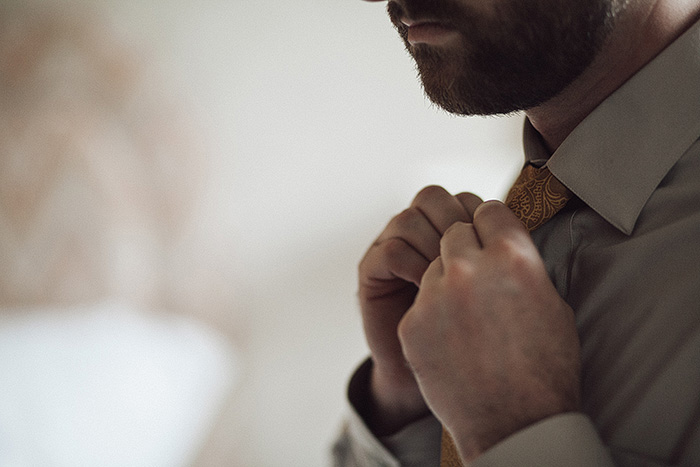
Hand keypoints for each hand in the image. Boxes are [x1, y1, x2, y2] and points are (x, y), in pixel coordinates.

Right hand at [358, 186, 481, 434]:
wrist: (436, 382)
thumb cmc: (475, 342)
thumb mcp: (498, 296)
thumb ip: (503, 263)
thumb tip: (523, 237)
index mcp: (452, 235)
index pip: (465, 199)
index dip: (479, 214)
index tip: (495, 246)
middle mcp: (420, 236)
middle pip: (432, 197)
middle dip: (453, 221)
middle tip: (467, 257)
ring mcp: (393, 250)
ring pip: (409, 218)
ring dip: (430, 244)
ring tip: (446, 277)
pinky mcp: (372, 274)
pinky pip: (390, 251)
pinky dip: (411, 264)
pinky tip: (427, 288)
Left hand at [398, 200, 581, 460]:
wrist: (515, 424)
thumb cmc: (545, 368)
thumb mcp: (552, 304)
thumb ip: (523, 264)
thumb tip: (508, 244)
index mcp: (512, 256)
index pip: (489, 209)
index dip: (491, 223)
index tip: (489, 234)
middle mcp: (469, 268)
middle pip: (455, 231)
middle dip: (465, 248)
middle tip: (475, 275)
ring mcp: (435, 296)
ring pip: (433, 266)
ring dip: (446, 280)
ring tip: (466, 315)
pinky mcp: (411, 323)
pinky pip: (420, 301)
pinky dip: (432, 313)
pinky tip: (451, 339)